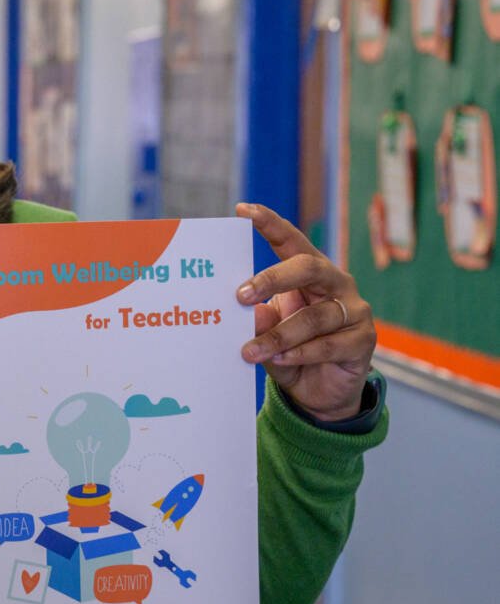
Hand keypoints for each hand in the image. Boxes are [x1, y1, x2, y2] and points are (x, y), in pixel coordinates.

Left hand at [235, 203, 376, 420]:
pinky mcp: (364, 339)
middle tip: (240, 295)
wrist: (318, 393)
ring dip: (278, 335)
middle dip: (272, 279)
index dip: (270, 224)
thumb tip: (249, 309)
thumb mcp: (268, 335)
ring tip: (250, 351)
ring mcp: (354, 310)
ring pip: (314, 316)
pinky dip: (300, 353)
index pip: (291, 242)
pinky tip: (279, 360)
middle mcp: (335, 284)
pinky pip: (329, 344)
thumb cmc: (289, 352)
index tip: (243, 210)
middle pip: (308, 268)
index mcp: (310, 274)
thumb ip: (260, 322)